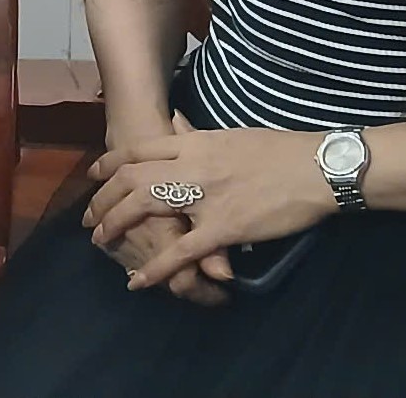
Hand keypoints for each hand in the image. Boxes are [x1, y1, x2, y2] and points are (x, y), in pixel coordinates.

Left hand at [84, 121, 333, 290]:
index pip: (137, 150)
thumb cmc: (278, 150)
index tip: (93, 175)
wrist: (316, 167)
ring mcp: (204, 197)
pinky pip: (181, 252)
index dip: (109, 164)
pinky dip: (156, 269)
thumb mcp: (229, 134)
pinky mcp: (223, 228)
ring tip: (102, 242)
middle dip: (103, 199)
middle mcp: (190, 166)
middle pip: (131, 179)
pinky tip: (138, 282)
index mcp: (193, 143)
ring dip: (117, 225)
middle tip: (89, 218)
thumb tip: (174, 122)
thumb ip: (197, 136)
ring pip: (145, 208)